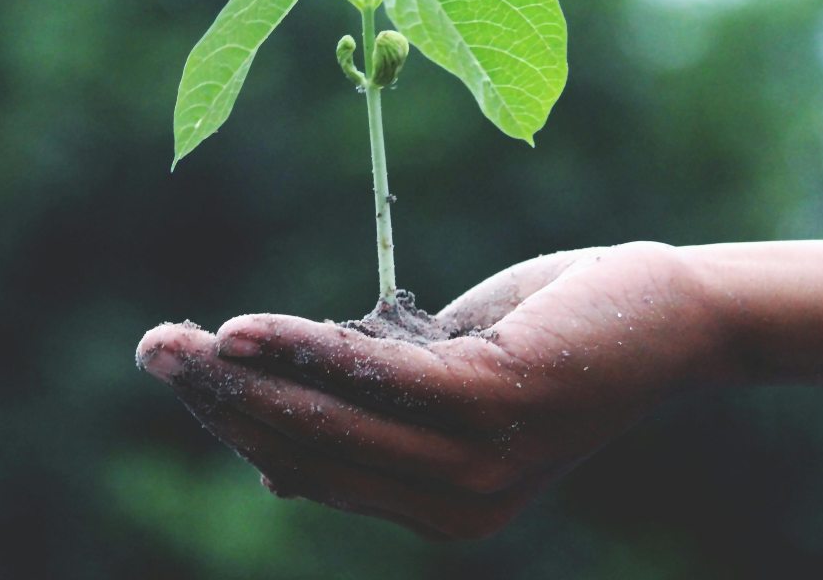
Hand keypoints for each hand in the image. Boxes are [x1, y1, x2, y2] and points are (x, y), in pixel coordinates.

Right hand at [136, 242, 732, 538]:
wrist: (671, 315)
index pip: (313, 471)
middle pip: (308, 452)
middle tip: (151, 349)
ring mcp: (478, 464)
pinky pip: (377, 379)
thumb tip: (271, 463)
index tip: (185, 373)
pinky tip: (244, 330)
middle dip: (220, 402)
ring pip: (330, 422)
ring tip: (175, 342)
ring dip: (242, 379)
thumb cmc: (553, 337)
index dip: (239, 425)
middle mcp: (455, 506)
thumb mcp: (448, 381)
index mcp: (439, 507)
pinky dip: (305, 351)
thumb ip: (372, 414)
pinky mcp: (496, 405)